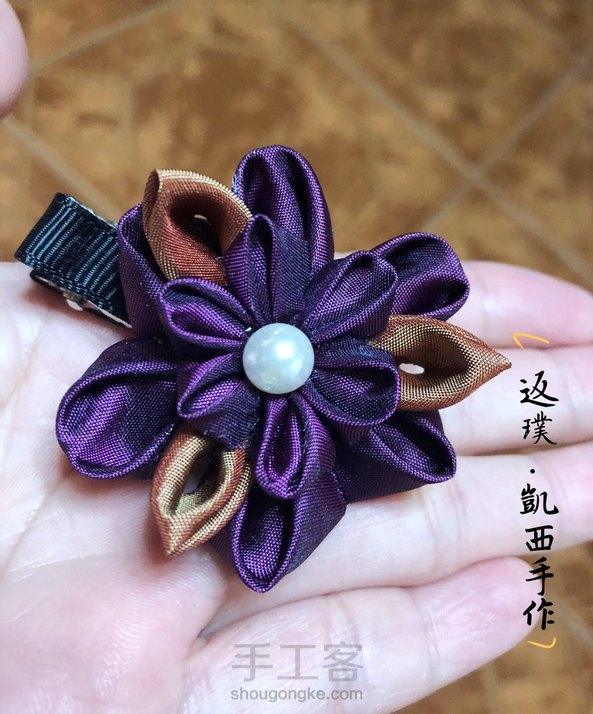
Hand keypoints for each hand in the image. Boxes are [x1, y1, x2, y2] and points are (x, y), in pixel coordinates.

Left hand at [1, 260, 590, 711]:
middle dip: (518, 416)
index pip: (334, 328)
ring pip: (380, 562)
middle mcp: (178, 477)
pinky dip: (430, 649)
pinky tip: (528, 602)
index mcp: (129, 367)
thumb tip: (18, 26)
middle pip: (385, 445)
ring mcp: (175, 606)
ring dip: (510, 526)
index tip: (566, 302)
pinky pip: (324, 680)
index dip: (453, 308)